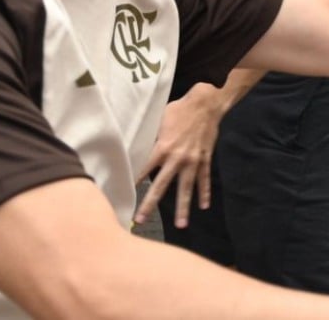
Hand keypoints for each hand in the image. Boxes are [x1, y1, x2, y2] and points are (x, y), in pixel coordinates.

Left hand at [133, 83, 227, 227]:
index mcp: (163, 147)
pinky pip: (204, 179)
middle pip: (161, 186)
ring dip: (183, 208)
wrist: (206, 104)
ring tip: (181, 225)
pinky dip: (205, 193)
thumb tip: (136, 149)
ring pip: (187, 188)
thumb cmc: (179, 109)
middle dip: (150, 204)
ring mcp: (193, 161)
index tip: (121, 196)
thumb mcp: (159, 120)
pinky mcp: (205, 159)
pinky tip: (203, 206)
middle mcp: (177, 158)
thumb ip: (151, 138)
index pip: (143, 169)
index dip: (132, 183)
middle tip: (140, 220)